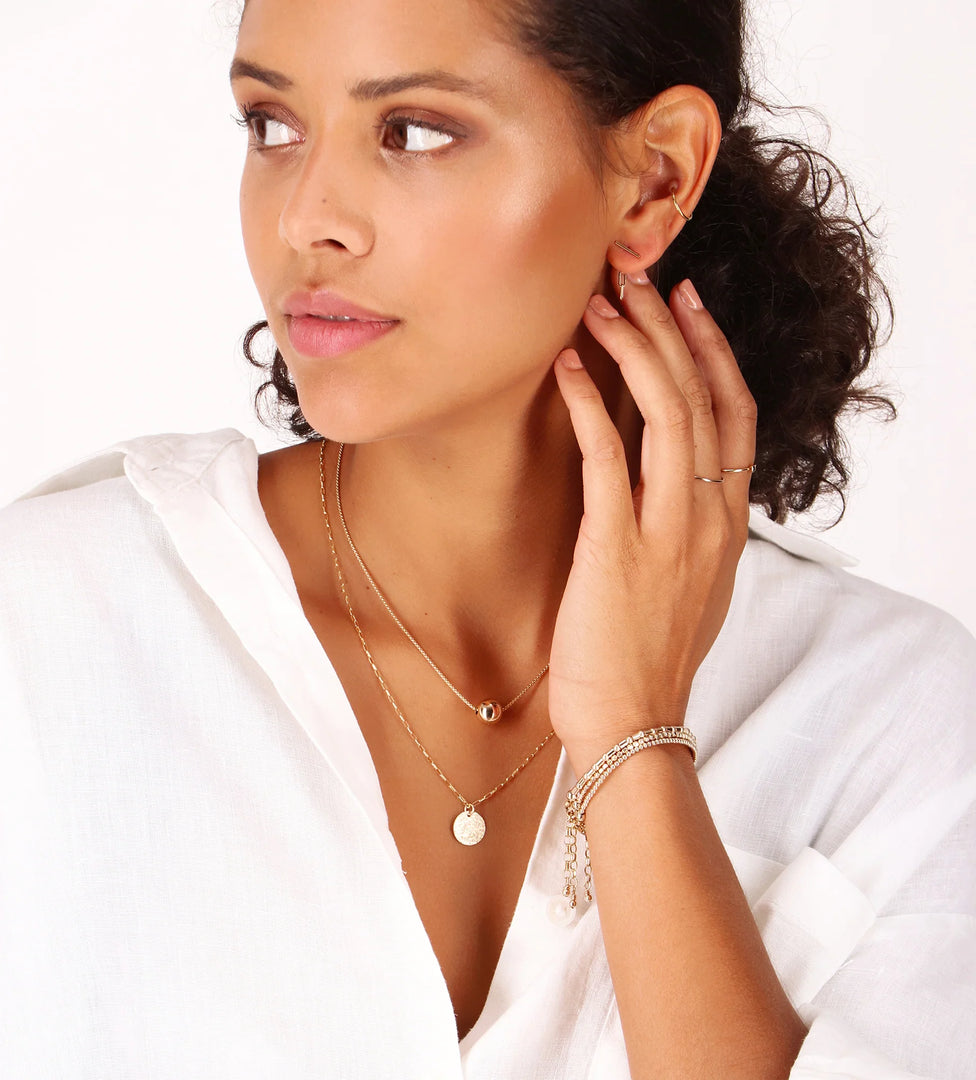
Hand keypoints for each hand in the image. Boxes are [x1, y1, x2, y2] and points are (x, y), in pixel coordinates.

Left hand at [548, 268, 756, 773]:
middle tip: (640, 278)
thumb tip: (668, 487)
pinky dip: (590, 402)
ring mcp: (669, 528)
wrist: (630, 725)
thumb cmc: (647, 658)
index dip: (713, 352)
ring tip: (602, 303)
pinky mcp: (618, 544)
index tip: (687, 305)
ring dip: (634, 348)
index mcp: (727, 523)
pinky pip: (607, 455)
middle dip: (672, 329)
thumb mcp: (687, 586)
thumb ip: (687, 529)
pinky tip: (567, 365)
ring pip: (668, 411)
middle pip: (705, 396)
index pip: (735, 414)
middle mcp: (709, 516)